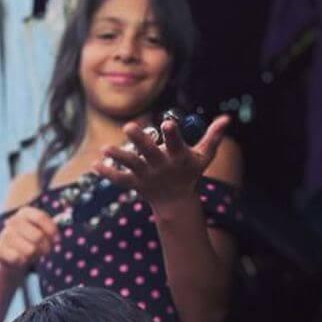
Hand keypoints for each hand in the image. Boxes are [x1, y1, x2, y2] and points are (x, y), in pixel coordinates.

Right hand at [0, 206, 57, 271]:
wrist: (12, 257)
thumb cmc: (32, 242)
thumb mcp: (43, 233)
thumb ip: (52, 230)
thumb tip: (58, 232)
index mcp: (25, 213)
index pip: (40, 217)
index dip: (51, 230)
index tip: (57, 240)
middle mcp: (12, 221)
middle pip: (38, 236)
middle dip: (45, 248)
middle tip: (44, 251)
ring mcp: (3, 234)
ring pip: (30, 250)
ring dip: (34, 256)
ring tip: (32, 255)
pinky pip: (17, 258)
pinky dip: (22, 262)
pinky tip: (21, 260)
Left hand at [94, 115, 231, 210]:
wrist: (176, 203)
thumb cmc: (190, 174)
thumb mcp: (204, 157)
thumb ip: (213, 137)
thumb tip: (227, 118)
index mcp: (178, 158)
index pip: (176, 144)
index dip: (172, 135)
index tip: (167, 123)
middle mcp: (161, 167)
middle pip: (149, 152)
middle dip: (140, 140)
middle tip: (128, 126)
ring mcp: (147, 176)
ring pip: (131, 165)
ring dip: (117, 157)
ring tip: (105, 148)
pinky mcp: (135, 184)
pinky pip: (119, 179)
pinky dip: (107, 173)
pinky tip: (94, 164)